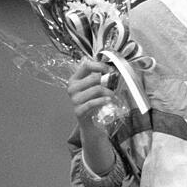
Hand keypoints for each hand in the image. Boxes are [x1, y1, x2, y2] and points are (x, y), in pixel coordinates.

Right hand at [66, 59, 115, 174]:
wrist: (91, 121)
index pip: (86, 65)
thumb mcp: (97, 87)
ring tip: (112, 95)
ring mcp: (74, 100)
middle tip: (114, 86)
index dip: (101, 66)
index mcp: (75, 79)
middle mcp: (72, 88)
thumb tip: (115, 66)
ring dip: (109, 91)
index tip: (112, 70)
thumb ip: (102, 76)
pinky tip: (109, 100)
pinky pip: (93, 102)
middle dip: (108, 81)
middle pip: (94, 78)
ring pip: (96, 89)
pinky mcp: (78, 110)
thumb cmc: (95, 100)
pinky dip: (103, 100)